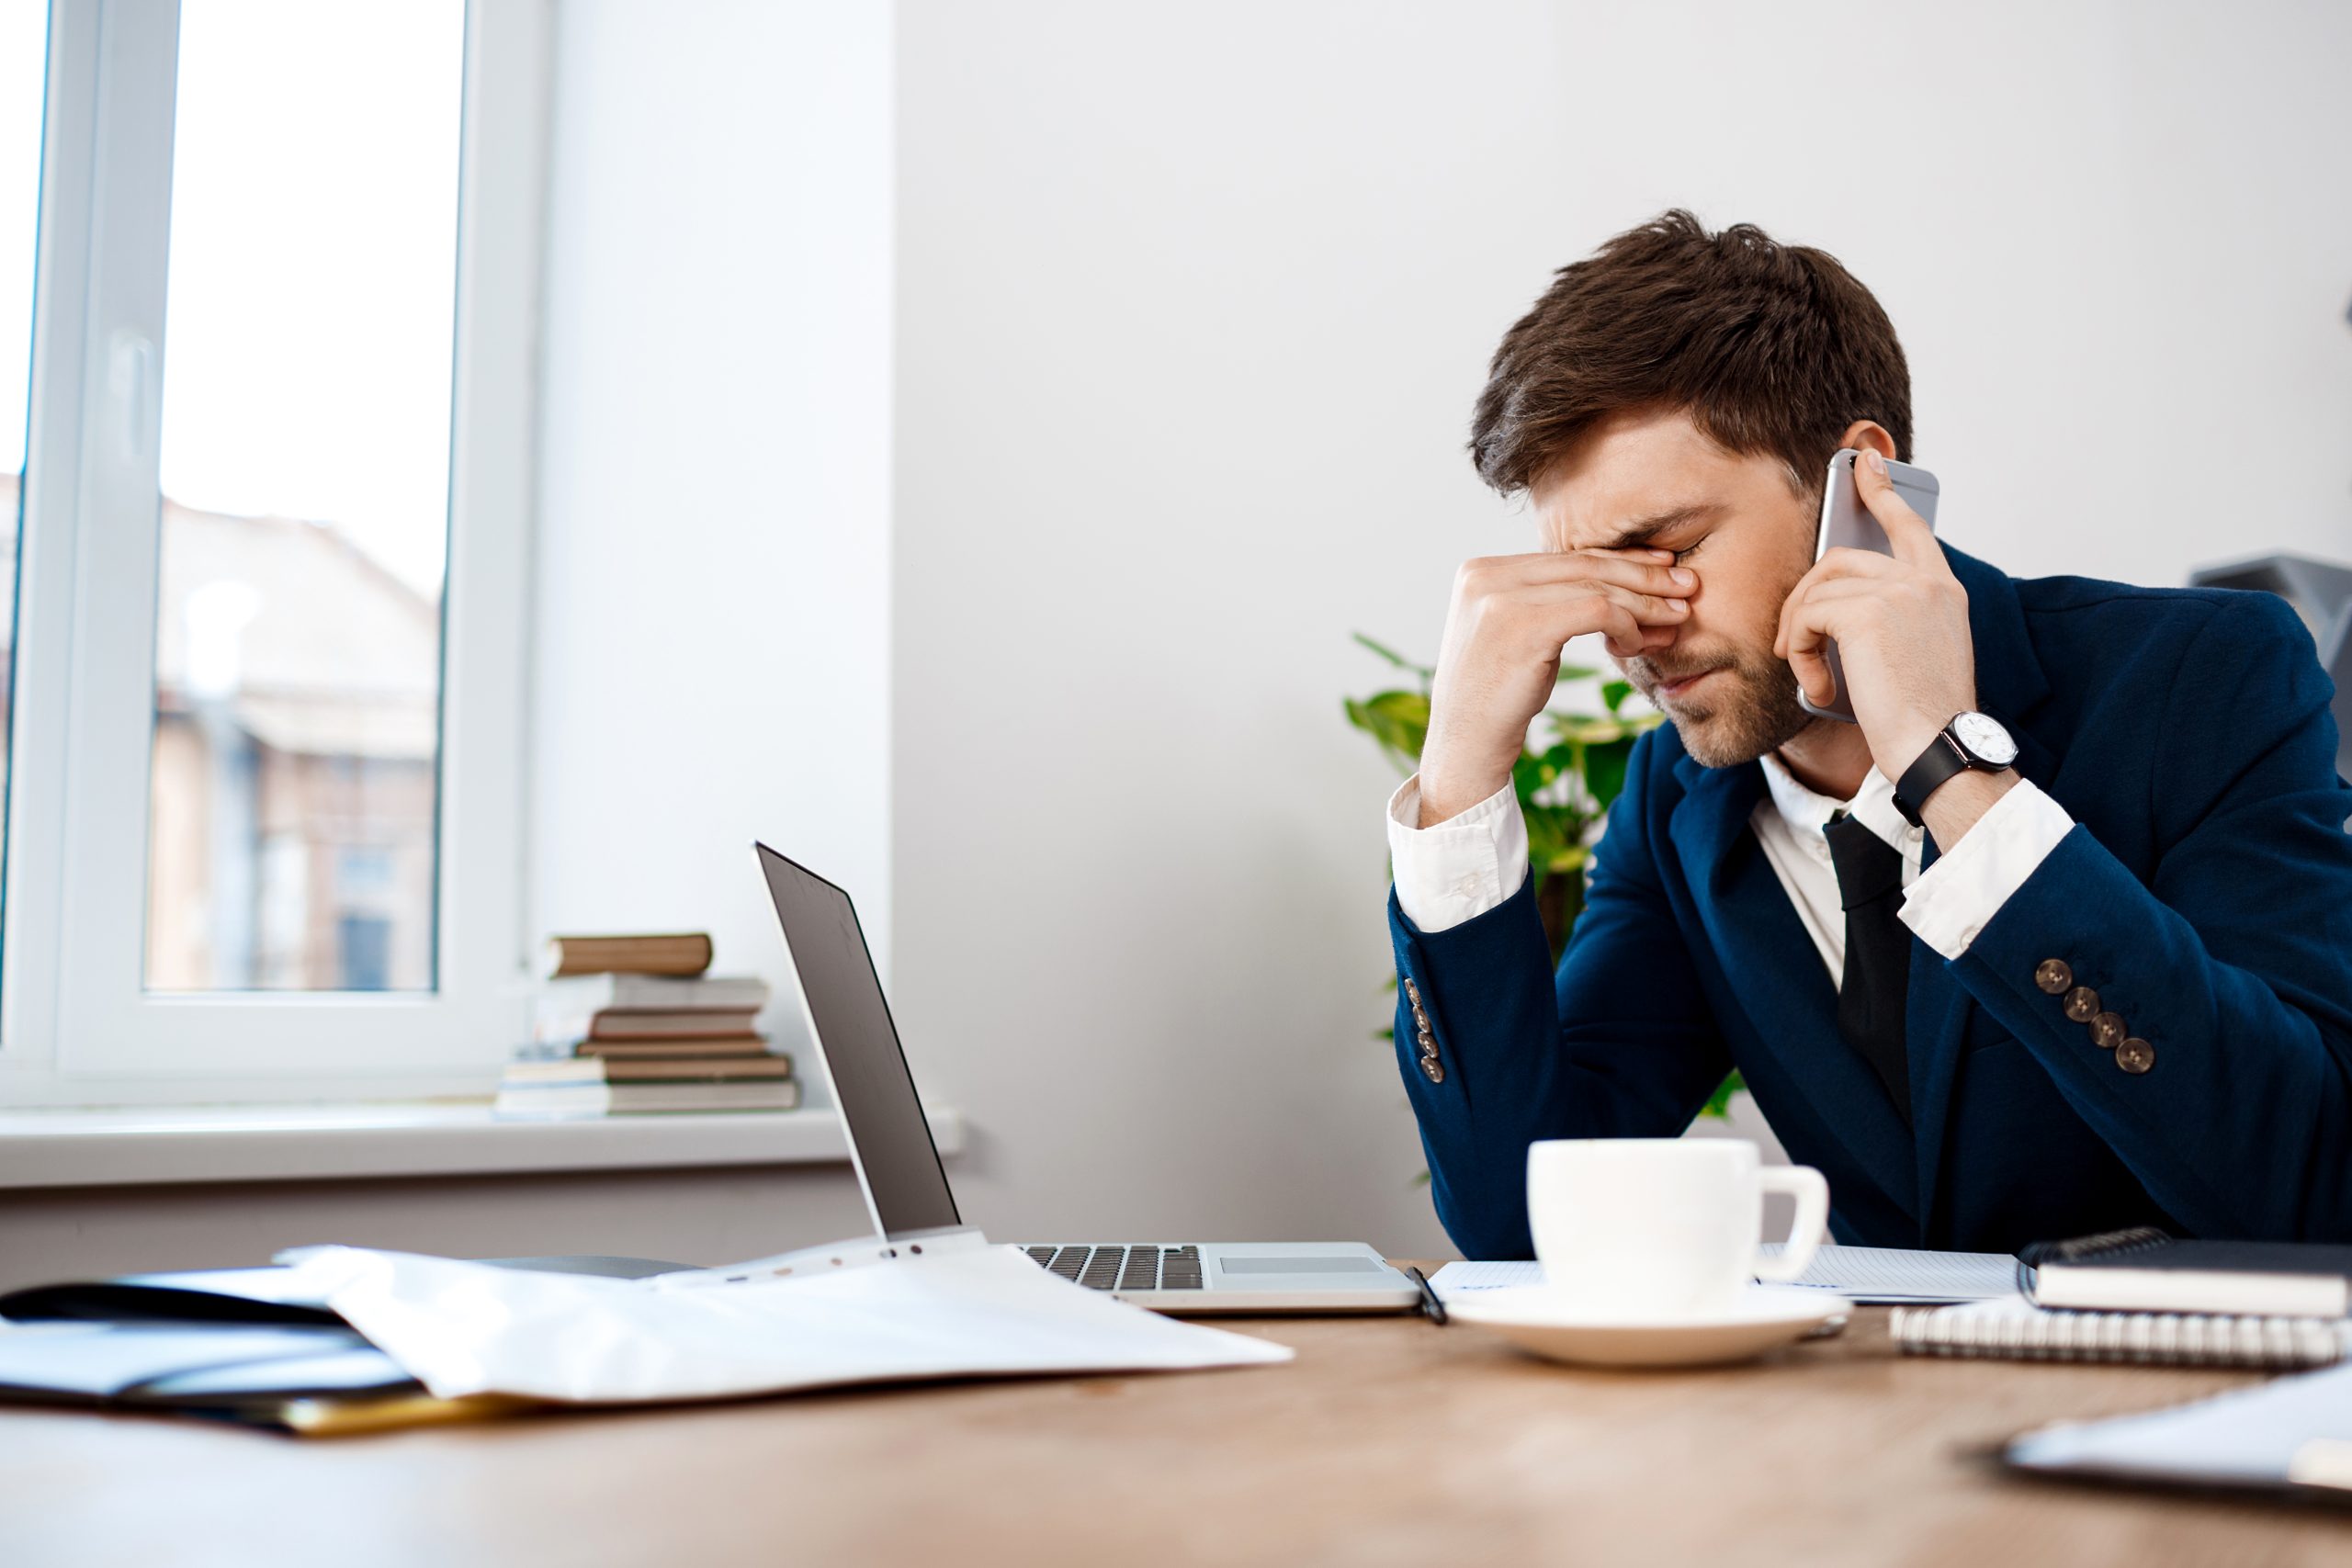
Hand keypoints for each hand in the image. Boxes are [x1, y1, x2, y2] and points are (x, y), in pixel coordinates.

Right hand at [1418, 548, 1695, 824]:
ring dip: (1645, 602)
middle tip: (1686, 584)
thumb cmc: (1496, 699)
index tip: (1660, 567)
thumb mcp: (1515, 637)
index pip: (1565, 556)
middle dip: (1643, 574)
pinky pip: (1597, 610)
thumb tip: (1609, 582)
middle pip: (1583, 564)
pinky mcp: (1523, 625)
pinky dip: (1628, 623)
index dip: (1619, 560)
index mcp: (1481, 571)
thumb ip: (1543, 602)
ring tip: (1678, 616)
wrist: (1465, 747)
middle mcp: (1486, 575)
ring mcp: (1499, 598)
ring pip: (1596, 586)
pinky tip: (1638, 644)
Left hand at [1773, 449, 1977, 782]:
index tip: (1865, 463)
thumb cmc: (1922, 718)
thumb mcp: (1915, 656)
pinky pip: (1806, 617)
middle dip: (1802, 599)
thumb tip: (1831, 607)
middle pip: (1838, 559)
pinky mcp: (1867, 612)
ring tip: (1810, 675)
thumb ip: (1890, 618)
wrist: (1937, 747)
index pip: (1910, 526)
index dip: (1882, 492)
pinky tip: (1818, 686)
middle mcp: (1925, 582)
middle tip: (1790, 644)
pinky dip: (1798, 653)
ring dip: (1797, 635)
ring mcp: (1899, 591)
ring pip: (1816, 591)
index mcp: (1943, 590)